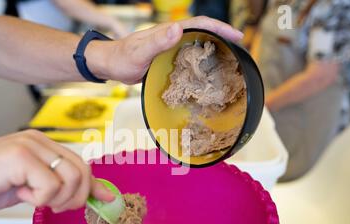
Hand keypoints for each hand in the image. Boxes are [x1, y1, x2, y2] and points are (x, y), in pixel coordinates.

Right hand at [0, 130, 113, 221]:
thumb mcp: (26, 186)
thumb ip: (56, 186)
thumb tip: (89, 195)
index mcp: (41, 144)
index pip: (81, 163)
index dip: (94, 184)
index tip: (105, 199)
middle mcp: (39, 140)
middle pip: (83, 170)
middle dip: (76, 197)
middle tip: (53, 205)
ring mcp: (30, 145)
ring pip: (71, 178)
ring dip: (56, 199)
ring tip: (32, 198)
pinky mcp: (20, 156)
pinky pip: (50, 187)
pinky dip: (38, 200)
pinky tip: (18, 193)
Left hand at [87, 16, 243, 83]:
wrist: (110, 64)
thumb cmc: (122, 58)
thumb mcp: (139, 51)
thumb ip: (157, 42)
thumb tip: (178, 29)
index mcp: (169, 31)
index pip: (201, 24)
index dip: (221, 28)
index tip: (237, 37)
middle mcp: (172, 37)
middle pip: (203, 33)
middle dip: (223, 39)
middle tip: (239, 52)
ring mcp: (170, 47)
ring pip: (197, 45)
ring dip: (213, 51)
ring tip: (229, 63)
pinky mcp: (167, 58)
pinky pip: (188, 57)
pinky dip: (200, 63)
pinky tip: (205, 74)